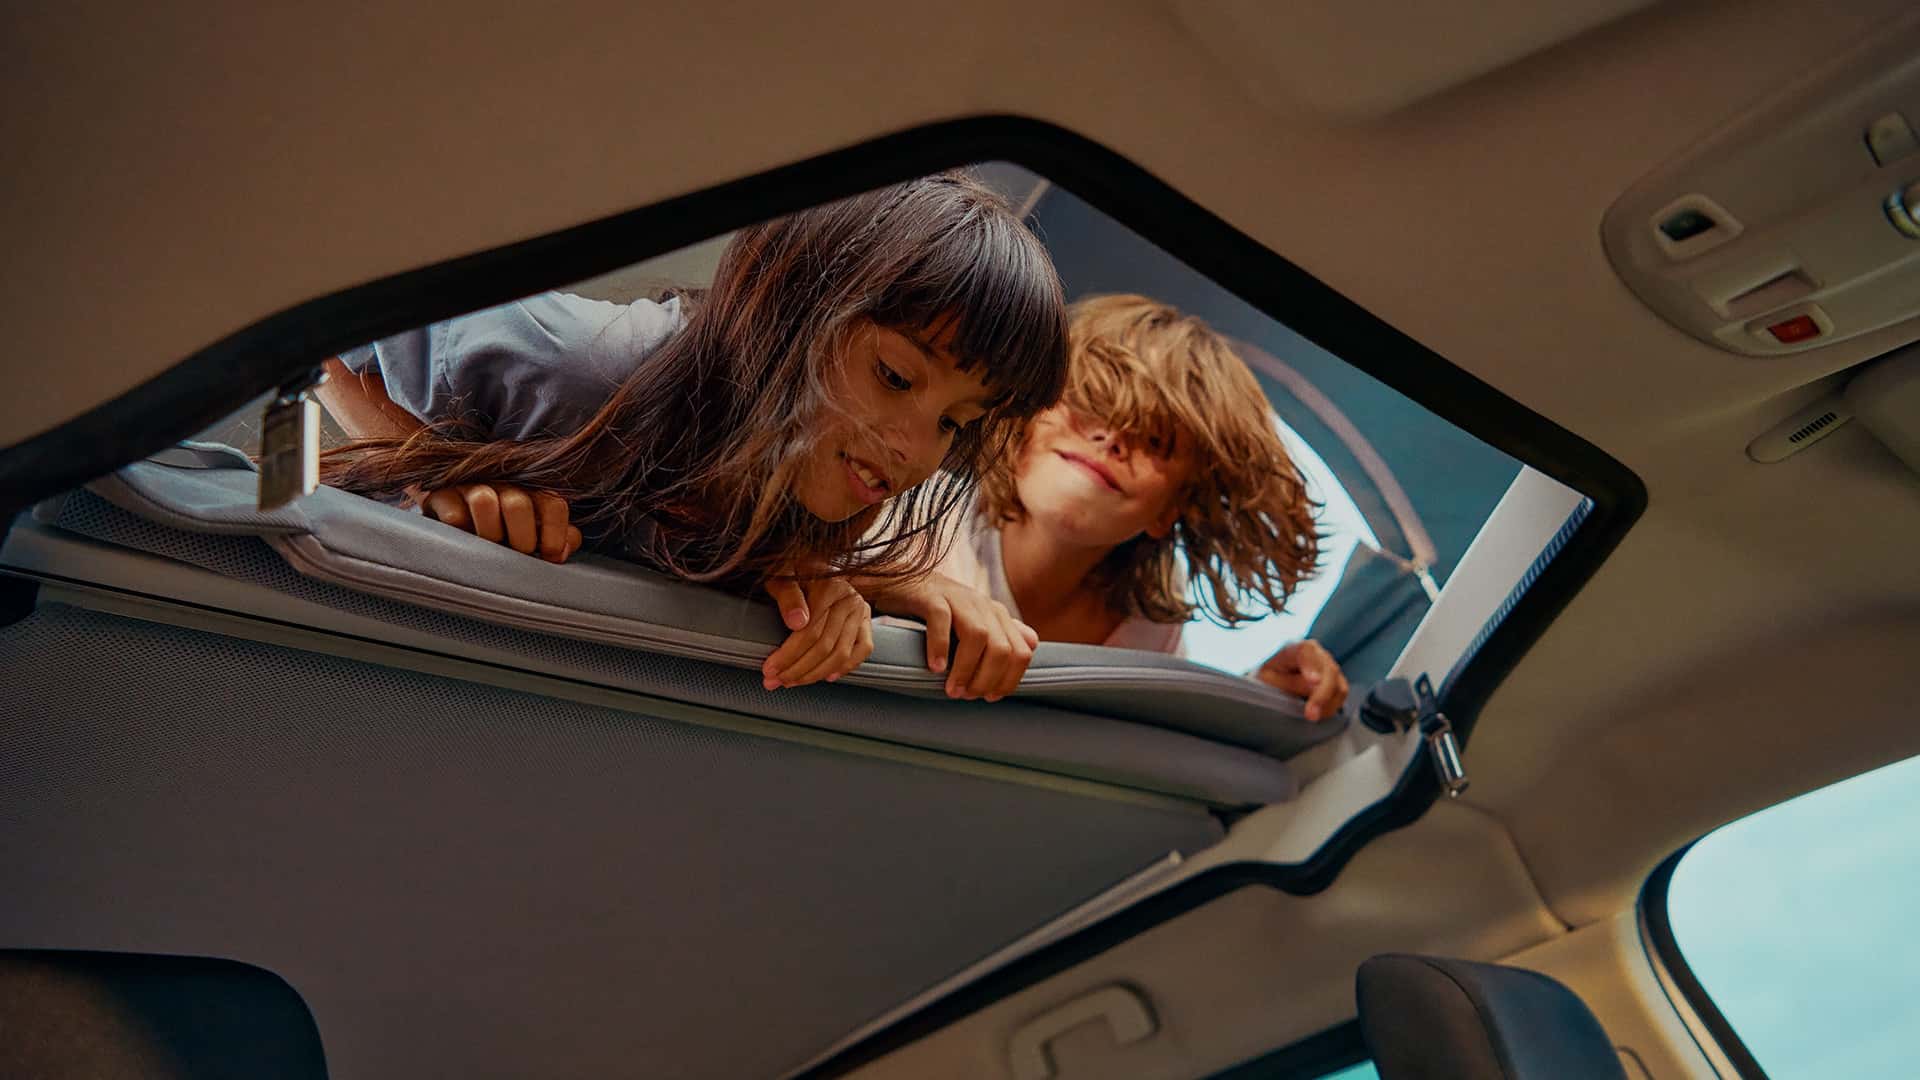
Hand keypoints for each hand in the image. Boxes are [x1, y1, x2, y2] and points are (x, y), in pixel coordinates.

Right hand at [422, 484, 581, 563]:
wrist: (453, 510)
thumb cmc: (503, 528)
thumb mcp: (534, 532)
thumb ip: (559, 539)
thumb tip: (563, 551)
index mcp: (531, 493)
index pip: (552, 505)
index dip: (555, 534)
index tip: (550, 556)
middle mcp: (503, 485)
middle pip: (518, 505)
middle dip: (521, 539)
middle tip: (517, 554)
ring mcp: (471, 487)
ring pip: (483, 502)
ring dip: (489, 532)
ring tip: (489, 548)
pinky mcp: (441, 496)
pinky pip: (452, 515)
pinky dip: (460, 531)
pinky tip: (463, 540)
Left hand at [761, 574, 874, 688]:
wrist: (813, 566)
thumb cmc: (793, 573)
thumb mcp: (782, 579)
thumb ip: (788, 597)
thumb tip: (797, 622)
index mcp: (830, 587)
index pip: (810, 632)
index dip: (788, 655)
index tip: (770, 669)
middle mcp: (850, 599)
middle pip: (825, 646)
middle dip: (797, 669)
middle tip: (776, 681)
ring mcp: (861, 611)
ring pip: (841, 654)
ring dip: (815, 674)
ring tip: (793, 681)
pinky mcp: (866, 622)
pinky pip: (862, 651)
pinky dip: (846, 668)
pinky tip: (826, 677)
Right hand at [870, 573, 1037, 700]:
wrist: (901, 583)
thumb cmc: (938, 610)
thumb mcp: (975, 621)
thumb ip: (1003, 632)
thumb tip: (1033, 644)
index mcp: (997, 614)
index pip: (1021, 652)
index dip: (1009, 680)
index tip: (989, 697)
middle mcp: (982, 604)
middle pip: (1002, 648)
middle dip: (987, 679)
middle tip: (966, 695)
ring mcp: (957, 598)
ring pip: (978, 636)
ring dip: (966, 669)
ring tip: (952, 689)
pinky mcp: (931, 596)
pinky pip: (942, 620)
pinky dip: (940, 647)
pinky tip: (935, 668)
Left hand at [1254, 639, 1349, 721]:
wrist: (1271, 681)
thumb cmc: (1268, 679)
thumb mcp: (1270, 681)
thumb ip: (1292, 682)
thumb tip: (1315, 685)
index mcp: (1293, 649)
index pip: (1306, 651)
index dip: (1312, 665)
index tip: (1314, 681)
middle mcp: (1316, 654)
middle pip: (1329, 669)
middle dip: (1323, 694)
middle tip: (1311, 714)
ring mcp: (1328, 666)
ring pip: (1339, 684)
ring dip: (1328, 703)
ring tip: (1312, 716)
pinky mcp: (1335, 680)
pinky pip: (1341, 694)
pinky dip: (1332, 706)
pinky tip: (1319, 713)